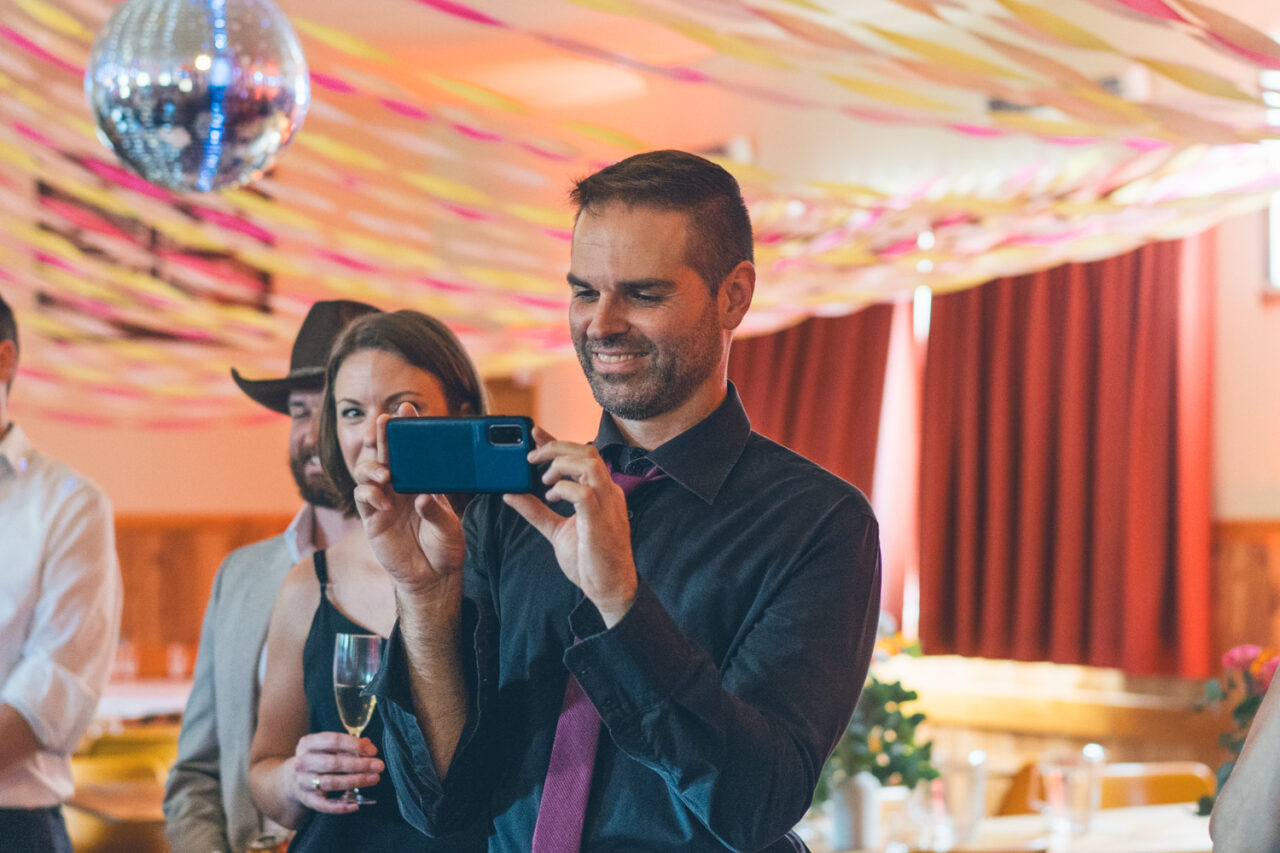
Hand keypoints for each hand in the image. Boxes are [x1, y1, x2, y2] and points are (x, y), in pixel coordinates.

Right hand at [290, 732, 382, 813]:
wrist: (293, 779)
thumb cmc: (319, 758)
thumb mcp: (329, 747)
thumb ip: (350, 745)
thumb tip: (370, 746)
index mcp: (308, 743)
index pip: (333, 741)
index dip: (355, 745)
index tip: (373, 751)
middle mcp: (302, 762)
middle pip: (333, 763)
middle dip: (359, 764)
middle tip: (379, 765)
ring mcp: (303, 782)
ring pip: (331, 782)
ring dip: (355, 781)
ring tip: (374, 779)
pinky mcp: (307, 799)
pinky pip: (324, 805)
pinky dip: (340, 806)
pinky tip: (355, 805)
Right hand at [353, 402, 465, 596]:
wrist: (433, 578)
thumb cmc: (445, 548)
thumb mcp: (450, 528)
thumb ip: (437, 511)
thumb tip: (422, 497)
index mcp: (422, 481)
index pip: (413, 450)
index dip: (408, 428)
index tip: (407, 407)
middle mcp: (401, 487)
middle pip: (386, 453)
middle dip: (384, 435)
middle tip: (385, 421)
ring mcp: (384, 501)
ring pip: (367, 471)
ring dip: (372, 467)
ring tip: (386, 474)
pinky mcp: (372, 519)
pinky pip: (363, 498)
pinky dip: (370, 495)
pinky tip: (385, 503)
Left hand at [504, 427, 636, 626]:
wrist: (610, 590)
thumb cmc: (590, 561)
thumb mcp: (556, 530)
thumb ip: (536, 511)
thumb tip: (511, 494)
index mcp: (602, 492)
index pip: (582, 456)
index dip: (557, 441)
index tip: (534, 433)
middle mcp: (608, 492)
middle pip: (586, 452)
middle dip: (555, 448)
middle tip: (531, 459)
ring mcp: (607, 505)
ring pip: (588, 463)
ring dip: (560, 464)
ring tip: (544, 479)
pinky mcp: (600, 520)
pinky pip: (583, 492)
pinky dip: (562, 489)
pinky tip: (551, 497)